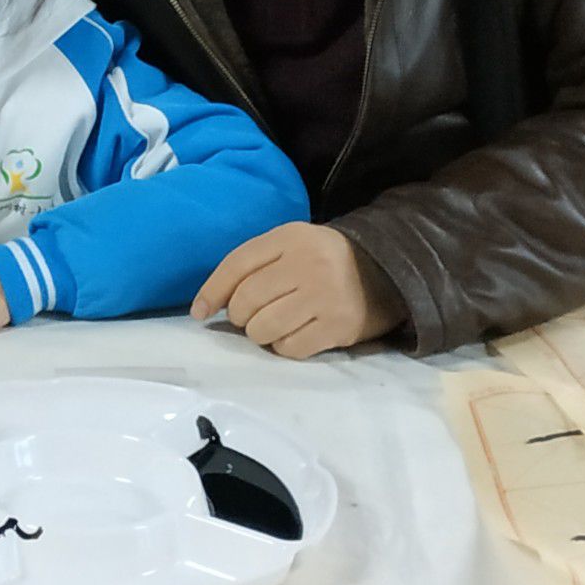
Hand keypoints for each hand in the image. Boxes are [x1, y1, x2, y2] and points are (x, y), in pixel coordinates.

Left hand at [190, 223, 402, 359]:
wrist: (384, 272)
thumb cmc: (323, 262)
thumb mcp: (290, 246)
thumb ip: (252, 266)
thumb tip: (206, 306)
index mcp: (290, 237)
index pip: (237, 265)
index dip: (212, 291)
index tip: (199, 312)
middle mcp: (307, 263)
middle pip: (246, 301)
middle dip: (240, 316)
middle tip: (252, 317)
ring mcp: (324, 296)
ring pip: (263, 329)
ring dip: (260, 334)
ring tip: (275, 325)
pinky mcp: (338, 326)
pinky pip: (289, 348)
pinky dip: (284, 346)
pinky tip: (296, 334)